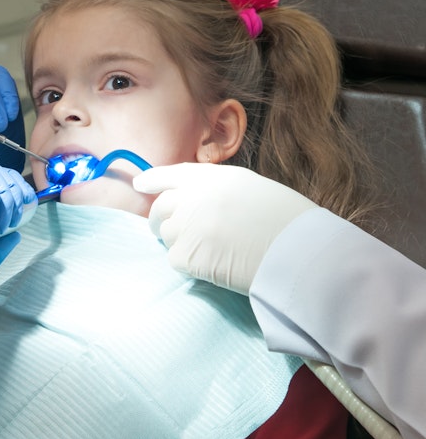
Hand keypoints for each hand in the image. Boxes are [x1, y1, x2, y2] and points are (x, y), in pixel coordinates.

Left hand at [133, 163, 315, 293]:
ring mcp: (187, 225)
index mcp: (210, 177)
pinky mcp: (186, 254)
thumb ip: (215, 188)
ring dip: (179, 241)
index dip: (152, 179)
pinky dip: (188, 263)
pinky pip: (175, 259)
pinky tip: (212, 264)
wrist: (298, 251)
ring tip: (210, 249)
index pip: (170, 174)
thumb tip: (190, 199)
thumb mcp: (248, 187)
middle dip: (160, 219)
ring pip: (166, 234)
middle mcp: (192, 197)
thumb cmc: (284, 221)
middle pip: (160, 207)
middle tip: (169, 230)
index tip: (140, 184)